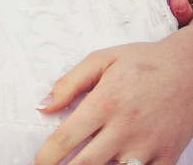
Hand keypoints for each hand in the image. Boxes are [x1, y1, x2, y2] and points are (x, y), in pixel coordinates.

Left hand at [34, 30, 192, 164]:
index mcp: (105, 103)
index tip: (38, 161)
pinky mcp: (165, 158)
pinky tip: (115, 164)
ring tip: (85, 162)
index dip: (47, 155)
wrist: (186, 70)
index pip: (67, 138)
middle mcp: (124, 129)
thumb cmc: (144, 63)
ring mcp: (146, 148)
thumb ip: (69, 83)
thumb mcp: (102, 60)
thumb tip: (45, 105)